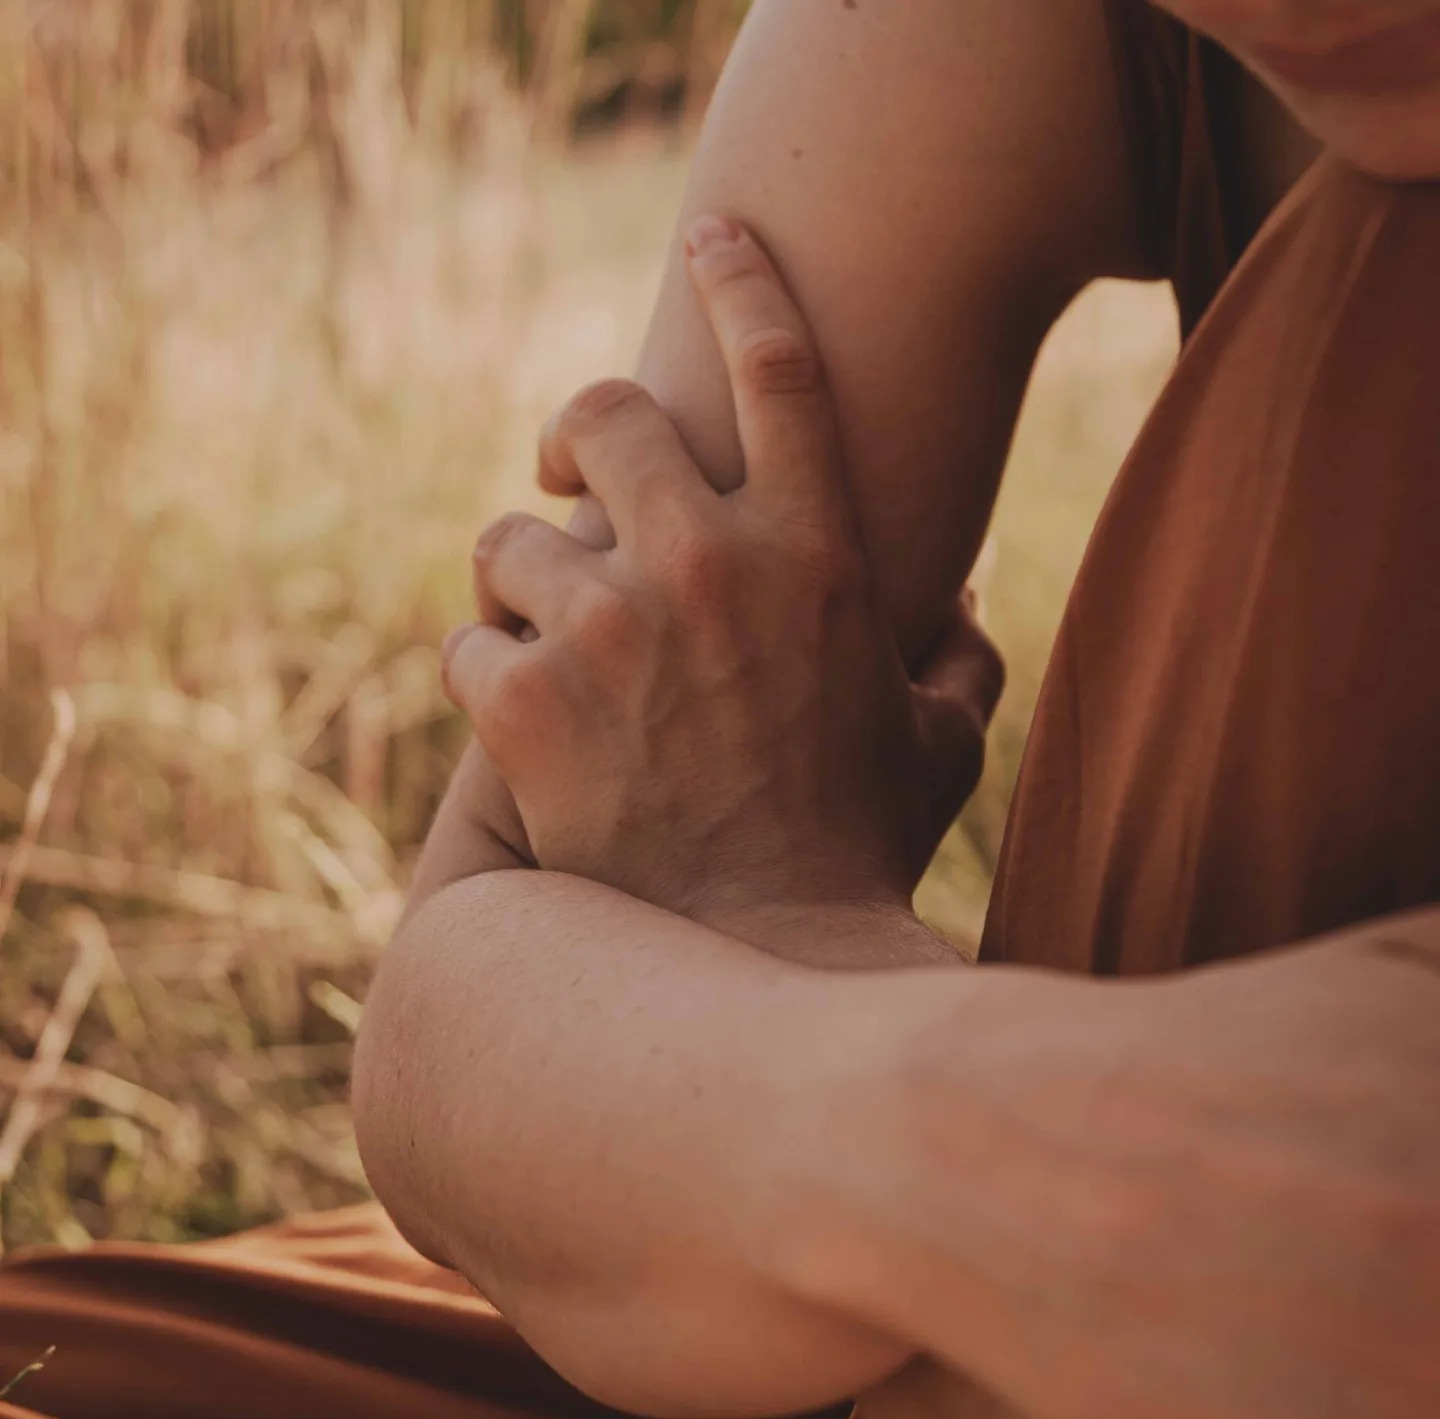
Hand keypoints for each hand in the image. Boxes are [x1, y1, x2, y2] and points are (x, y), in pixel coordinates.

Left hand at [441, 215, 1001, 925]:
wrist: (765, 961)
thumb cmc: (859, 849)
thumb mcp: (941, 742)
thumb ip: (960, 654)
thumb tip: (954, 595)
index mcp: (814, 556)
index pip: (779, 369)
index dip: (743, 280)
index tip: (714, 235)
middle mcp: (707, 566)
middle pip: (604, 409)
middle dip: (574, 427)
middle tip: (564, 472)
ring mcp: (608, 629)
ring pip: (508, 536)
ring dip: (517, 574)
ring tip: (536, 628)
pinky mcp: (524, 705)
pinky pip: (465, 642)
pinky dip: (483, 671)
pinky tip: (515, 716)